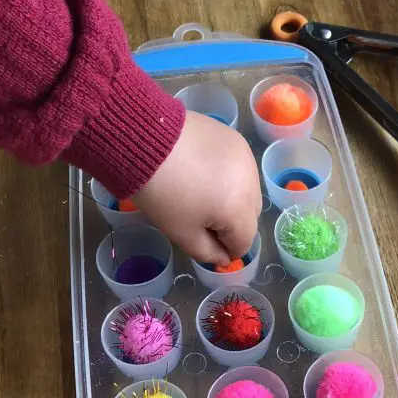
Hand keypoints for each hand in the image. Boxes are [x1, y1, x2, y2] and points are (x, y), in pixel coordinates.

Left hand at [133, 112, 260, 264]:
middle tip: (200, 217)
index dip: (225, 249)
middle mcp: (251, 183)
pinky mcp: (236, 140)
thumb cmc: (162, 193)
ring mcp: (246, 159)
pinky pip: (241, 169)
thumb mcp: (182, 233)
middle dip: (231, 224)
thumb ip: (208, 253)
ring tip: (204, 192)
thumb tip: (224, 258)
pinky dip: (229, 177)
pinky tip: (206, 171)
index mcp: (239, 210)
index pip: (244, 242)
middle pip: (249, 217)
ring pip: (248, 192)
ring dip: (233, 199)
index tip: (205, 242)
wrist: (146, 139)